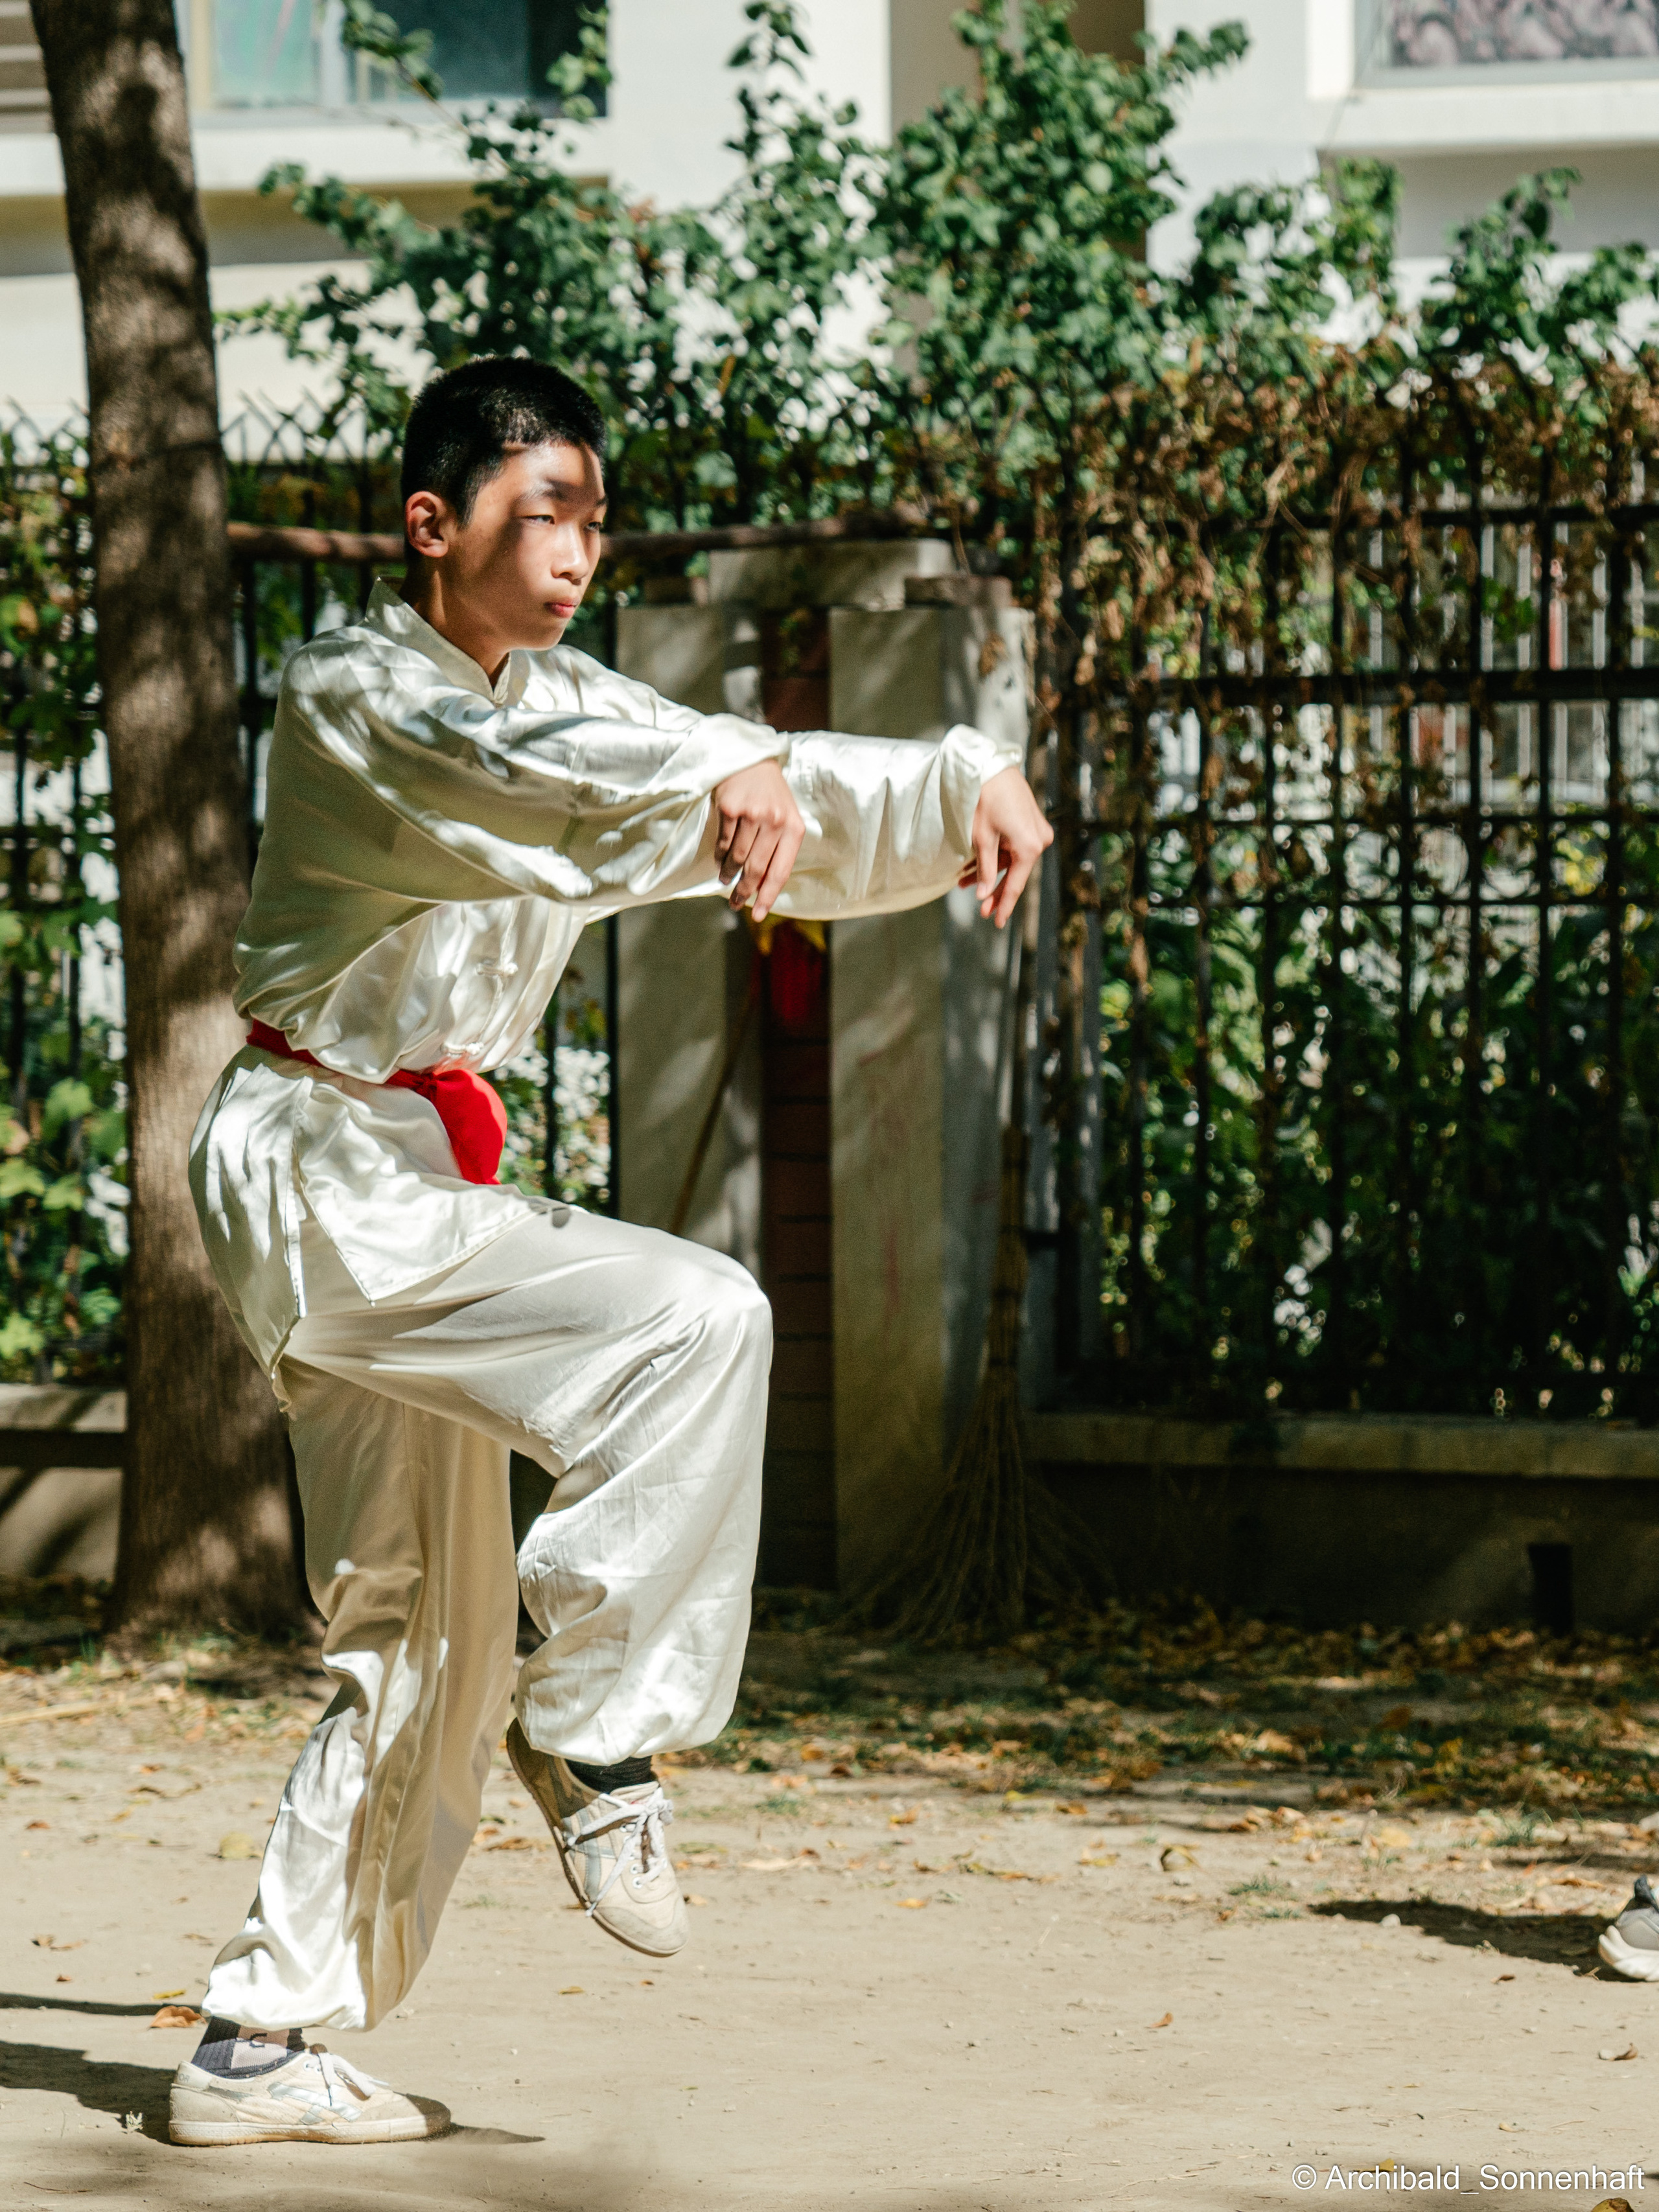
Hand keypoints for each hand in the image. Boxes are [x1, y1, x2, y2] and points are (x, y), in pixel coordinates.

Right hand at [713, 759, 804, 921]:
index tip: (758, 915)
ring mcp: (752, 814)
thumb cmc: (770, 794)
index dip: (768, 896)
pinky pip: (723, 843)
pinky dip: (720, 856)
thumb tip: (764, 886)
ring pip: (737, 858)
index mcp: (794, 828)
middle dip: (745, 891)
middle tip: (735, 904)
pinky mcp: (730, 808)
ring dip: (729, 874)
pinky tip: (720, 861)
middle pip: (756, 869)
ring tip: (725, 880)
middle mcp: (775, 822)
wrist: (751, 759)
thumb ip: (779, 849)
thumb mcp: (785, 818)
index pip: (780, 871)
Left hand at [959, 766, 1052, 927]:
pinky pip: (1013, 847)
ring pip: (1011, 861)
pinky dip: (995, 856)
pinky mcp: (1031, 824)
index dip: (1003, 906)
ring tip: (962, 881)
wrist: (991, 766)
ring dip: (988, 871)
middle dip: (992, 890)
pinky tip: (973, 865)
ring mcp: (1038, 831)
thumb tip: (982, 895)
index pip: (1015, 885)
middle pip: (1014, 874)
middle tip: (980, 910)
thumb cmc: (984, 800)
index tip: (996, 923)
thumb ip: (984, 869)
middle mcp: (1040, 840)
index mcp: (1029, 847)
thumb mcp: (980, 839)